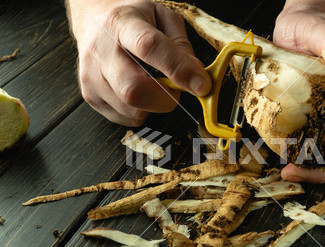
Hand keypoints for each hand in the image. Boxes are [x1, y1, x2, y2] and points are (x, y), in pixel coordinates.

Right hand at [66, 0, 210, 125]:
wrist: (93, 21)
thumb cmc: (132, 20)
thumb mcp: (162, 18)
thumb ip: (182, 46)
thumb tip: (196, 77)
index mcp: (122, 23)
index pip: (150, 47)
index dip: (178, 69)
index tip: (201, 85)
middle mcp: (101, 50)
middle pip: (134, 89)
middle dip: (166, 99)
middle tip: (175, 89)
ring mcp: (91, 76)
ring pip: (132, 110)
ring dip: (154, 105)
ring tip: (152, 84)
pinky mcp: (90, 96)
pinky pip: (126, 118)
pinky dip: (141, 110)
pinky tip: (138, 91)